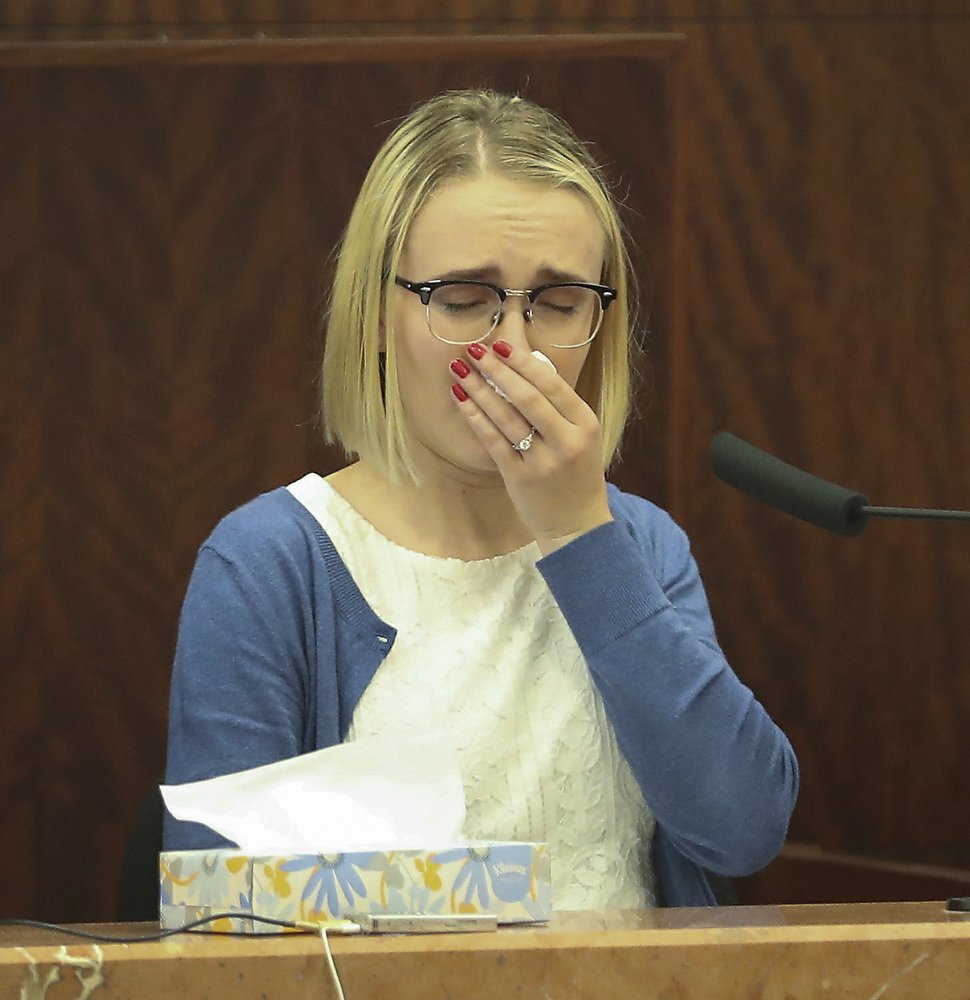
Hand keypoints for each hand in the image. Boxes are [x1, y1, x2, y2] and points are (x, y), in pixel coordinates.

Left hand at [450, 340, 612, 554]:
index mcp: (585, 423)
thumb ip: (558, 405)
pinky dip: (476, 417)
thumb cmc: (576, 473)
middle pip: (528, 397)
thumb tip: (524, 364)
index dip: (523, 362)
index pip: (552, 384)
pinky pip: (493, 441)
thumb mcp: (581, 436)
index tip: (500, 344)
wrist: (577, 524)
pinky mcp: (519, 478)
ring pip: (506, 418)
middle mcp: (566, 441)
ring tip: (460, 369)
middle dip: (497, 371)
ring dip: (480, 390)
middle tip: (475, 350)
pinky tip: (461, 399)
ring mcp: (542, 461)